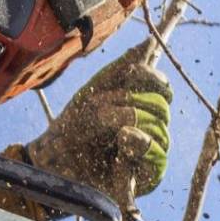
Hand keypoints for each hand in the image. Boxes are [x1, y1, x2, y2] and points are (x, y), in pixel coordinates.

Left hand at [25, 45, 172, 200]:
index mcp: (141, 109)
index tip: (131, 73)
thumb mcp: (97, 91)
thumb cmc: (73, 125)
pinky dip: (141, 143)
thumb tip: (150, 43)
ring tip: (105, 128)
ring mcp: (150, 155)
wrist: (55, 157)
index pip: (163, 89)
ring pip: (160, 129)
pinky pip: (158, 156)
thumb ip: (123, 68)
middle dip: (131, 101)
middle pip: (161, 107)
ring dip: (128, 121)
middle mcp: (150, 131)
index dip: (154, 79)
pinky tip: (123, 140)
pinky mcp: (145, 177)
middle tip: (102, 109)